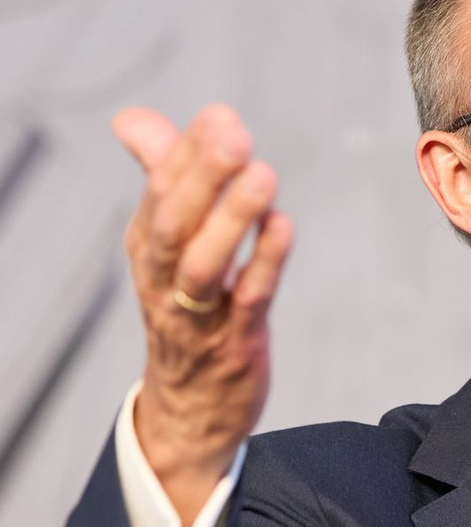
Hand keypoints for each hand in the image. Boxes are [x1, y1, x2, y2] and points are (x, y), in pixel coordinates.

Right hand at [114, 104, 292, 526]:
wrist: (189, 411)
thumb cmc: (184, 311)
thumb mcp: (166, 245)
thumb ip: (159, 176)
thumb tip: (131, 118)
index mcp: (148, 248)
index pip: (160, 191)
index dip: (188, 152)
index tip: (220, 115)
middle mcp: (165, 278)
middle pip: (173, 222)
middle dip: (202, 175)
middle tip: (233, 131)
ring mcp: (199, 314)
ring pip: (204, 263)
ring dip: (231, 218)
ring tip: (261, 174)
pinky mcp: (236, 342)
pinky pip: (248, 300)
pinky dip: (265, 262)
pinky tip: (283, 226)